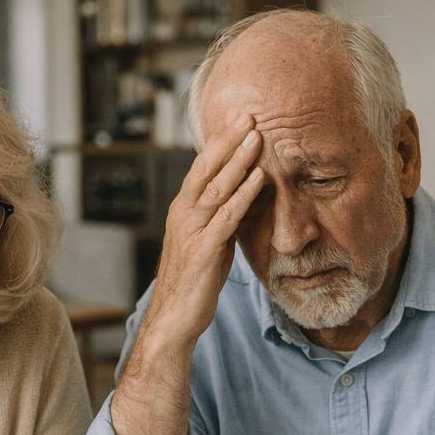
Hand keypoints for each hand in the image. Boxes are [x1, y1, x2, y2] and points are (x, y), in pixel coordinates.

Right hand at [110, 115, 264, 434]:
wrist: (174, 321)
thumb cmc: (194, 284)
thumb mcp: (209, 244)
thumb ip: (222, 219)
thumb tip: (245, 200)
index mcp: (184, 210)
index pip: (203, 168)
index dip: (222, 143)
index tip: (243, 120)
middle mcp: (183, 214)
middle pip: (208, 168)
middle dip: (230, 140)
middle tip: (251, 113)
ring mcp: (192, 230)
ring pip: (217, 186)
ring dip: (239, 159)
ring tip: (258, 134)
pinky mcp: (204, 250)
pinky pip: (227, 216)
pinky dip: (244, 194)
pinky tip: (260, 178)